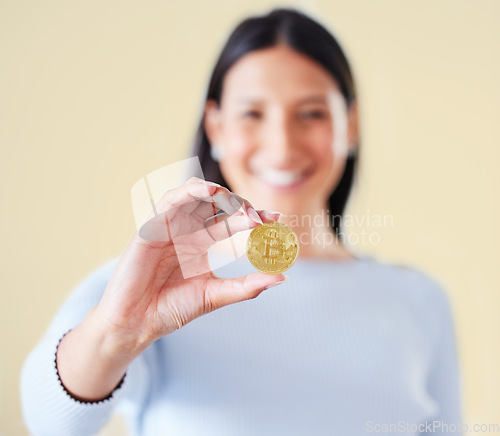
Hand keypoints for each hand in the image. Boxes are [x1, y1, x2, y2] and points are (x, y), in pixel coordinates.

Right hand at [94, 177, 284, 351]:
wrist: (137, 323)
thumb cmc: (172, 309)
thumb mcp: (216, 295)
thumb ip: (247, 286)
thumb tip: (282, 277)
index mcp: (202, 243)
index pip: (231, 221)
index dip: (253, 217)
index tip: (277, 219)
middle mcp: (187, 230)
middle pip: (217, 205)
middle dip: (239, 206)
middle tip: (257, 218)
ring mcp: (170, 226)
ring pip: (195, 195)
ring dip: (217, 194)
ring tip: (238, 204)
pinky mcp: (151, 226)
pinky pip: (170, 201)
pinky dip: (188, 191)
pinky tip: (209, 191)